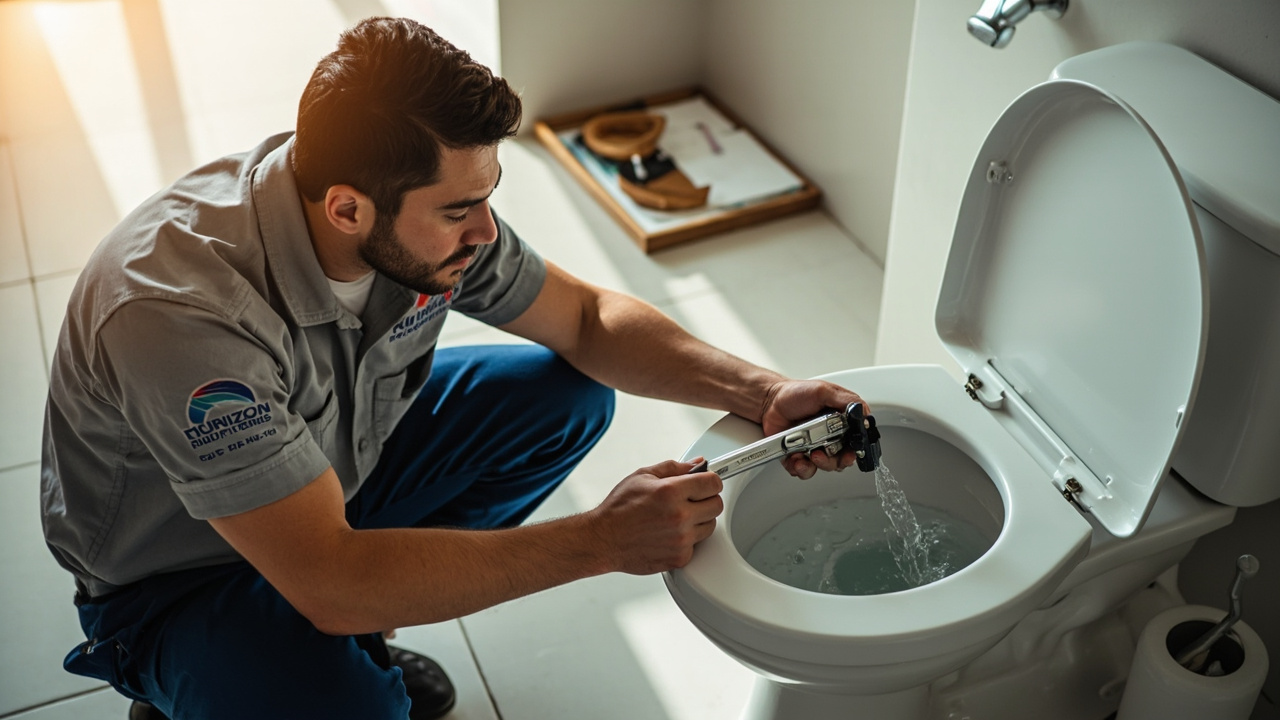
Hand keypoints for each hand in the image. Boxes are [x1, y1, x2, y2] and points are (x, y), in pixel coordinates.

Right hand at [588, 459, 723, 574]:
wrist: (603, 540)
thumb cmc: (619, 509)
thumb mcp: (643, 477)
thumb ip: (674, 468)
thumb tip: (697, 464)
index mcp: (671, 492)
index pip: (713, 483)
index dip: (710, 480)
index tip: (705, 483)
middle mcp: (679, 516)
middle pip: (716, 505)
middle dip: (706, 500)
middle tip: (691, 500)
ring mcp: (681, 539)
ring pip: (710, 526)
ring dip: (698, 521)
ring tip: (676, 518)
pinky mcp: (679, 558)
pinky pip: (697, 545)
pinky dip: (687, 540)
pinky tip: (670, 534)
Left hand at [760, 379, 867, 479]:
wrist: (769, 401)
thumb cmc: (796, 393)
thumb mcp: (825, 391)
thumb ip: (847, 401)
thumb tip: (865, 415)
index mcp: (841, 423)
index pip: (856, 442)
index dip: (856, 450)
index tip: (851, 452)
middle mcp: (831, 437)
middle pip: (843, 459)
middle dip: (837, 460)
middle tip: (826, 453)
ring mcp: (815, 448)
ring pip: (825, 466)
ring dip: (820, 464)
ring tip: (810, 454)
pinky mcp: (798, 457)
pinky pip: (804, 470)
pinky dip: (801, 468)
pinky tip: (797, 459)